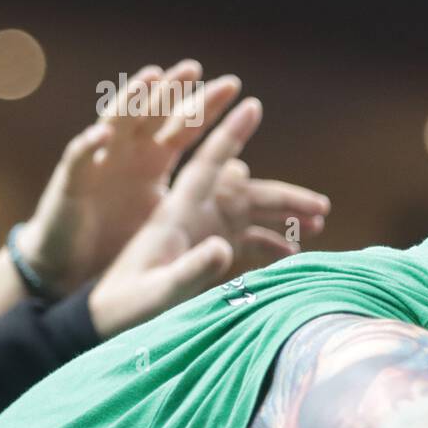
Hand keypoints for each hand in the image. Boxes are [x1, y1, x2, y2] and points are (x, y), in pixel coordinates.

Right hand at [18, 60, 247, 294]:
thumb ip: (199, 189)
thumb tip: (243, 172)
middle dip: (173, 90)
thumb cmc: (121, 233)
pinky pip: (78, 159)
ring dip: (131, 100)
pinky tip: (102, 134)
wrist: (74, 263)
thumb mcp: (168, 209)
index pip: (185, 126)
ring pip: (116, 122)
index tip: (233, 86)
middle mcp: (129, 151)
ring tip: (150, 78)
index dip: (206, 106)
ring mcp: (99, 161)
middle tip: (194, 68)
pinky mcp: (71, 182)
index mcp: (155, 158)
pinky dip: (88, 145)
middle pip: (153, 113)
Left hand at [87, 94, 329, 337]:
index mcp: (176, 213)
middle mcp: (193, 215)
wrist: (104, 323)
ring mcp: (201, 233)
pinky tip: (291, 255)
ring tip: (318, 225)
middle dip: (285, 195)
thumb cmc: (124, 307)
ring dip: (282, 216)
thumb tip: (226, 248)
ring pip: (250, 214)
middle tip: (323, 205)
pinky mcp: (204, 253)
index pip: (209, 164)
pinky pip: (244, 240)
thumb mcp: (157, 293)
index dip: (230, 134)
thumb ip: (191, 270)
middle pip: (246, 193)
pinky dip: (269, 243)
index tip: (252, 104)